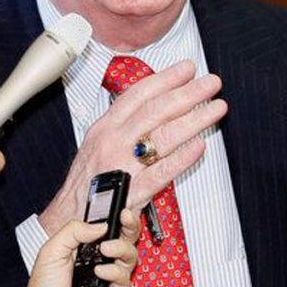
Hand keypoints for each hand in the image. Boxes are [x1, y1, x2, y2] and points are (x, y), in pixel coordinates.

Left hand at [16, 209, 139, 286]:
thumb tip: (100, 225)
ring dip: (121, 248)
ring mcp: (108, 279)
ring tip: (106, 249)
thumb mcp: (51, 251)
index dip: (118, 219)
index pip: (108, 229)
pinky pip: (125, 282)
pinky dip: (116, 273)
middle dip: (131, 226)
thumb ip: (73, 231)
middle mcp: (100, 261)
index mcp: (86, 249)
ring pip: (130, 258)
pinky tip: (101, 271)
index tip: (122, 209)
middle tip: (126, 217)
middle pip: (126, 240)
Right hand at [38, 61, 225, 235]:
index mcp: (106, 127)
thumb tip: (153, 105)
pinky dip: (181, 159)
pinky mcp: (132, 192)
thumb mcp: (98, 143)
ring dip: (194, 119)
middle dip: (187, 93)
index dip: (165, 79)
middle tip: (211, 83)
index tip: (187, 68)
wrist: (70, 218)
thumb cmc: (88, 182)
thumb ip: (123, 124)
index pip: (138, 95)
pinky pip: (160, 173)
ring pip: (163, 136)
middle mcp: (114, 141)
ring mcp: (122, 165)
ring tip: (216, 108)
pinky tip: (200, 146)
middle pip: (156, 110)